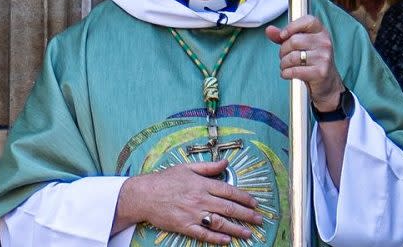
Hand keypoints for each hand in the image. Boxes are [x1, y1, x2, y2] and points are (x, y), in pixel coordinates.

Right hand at [115, 160, 262, 244]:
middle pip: (229, 208)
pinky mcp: (184, 226)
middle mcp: (200, 199)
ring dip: (237, 229)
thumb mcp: (186, 168)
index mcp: (201, 184)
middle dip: (247, 215)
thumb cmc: (164, 180)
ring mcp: (193, 214)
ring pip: (220, 223)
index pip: (229, 191)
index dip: (244, 197)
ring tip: (249, 233)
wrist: (143, 195)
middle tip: (259, 219)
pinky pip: (204, 234)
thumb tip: (226, 163)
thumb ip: (208, 167)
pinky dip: (217, 239)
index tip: (254, 203)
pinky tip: (227, 241)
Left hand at [266, 15, 343, 111]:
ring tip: (287, 66)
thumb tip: (269, 30)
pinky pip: (294, 71)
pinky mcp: (321, 72)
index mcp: (321, 32)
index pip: (308, 21)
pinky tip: (288, 74)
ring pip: (292, 57)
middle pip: (294, 41)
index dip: (292, 27)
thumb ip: (283, 36)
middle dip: (283, 50)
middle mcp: (325, 43)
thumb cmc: (311, 60)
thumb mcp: (299, 45)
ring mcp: (324, 58)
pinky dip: (286, 73)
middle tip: (285, 56)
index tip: (283, 35)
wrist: (327, 82)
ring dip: (283, 64)